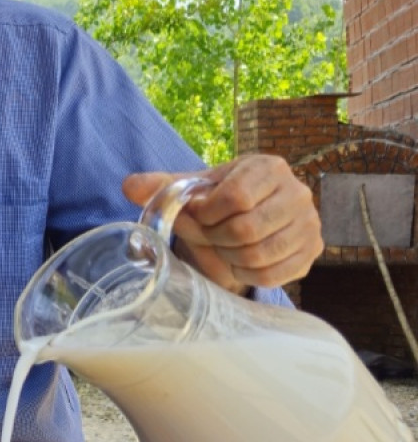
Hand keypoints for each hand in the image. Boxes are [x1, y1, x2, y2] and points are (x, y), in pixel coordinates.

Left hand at [123, 154, 320, 293]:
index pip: (236, 196)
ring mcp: (309, 224)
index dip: (207, 213)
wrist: (252, 217)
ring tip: (222, 247)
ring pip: (259, 254)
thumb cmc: (218, 200)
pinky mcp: (313, 252)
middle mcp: (297, 192)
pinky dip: (246, 274)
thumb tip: (129, 186)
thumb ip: (161, 186)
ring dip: (229, 257)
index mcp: (269, 167)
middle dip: (215, 238)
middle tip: (208, 235)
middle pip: (246, 229)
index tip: (198, 215)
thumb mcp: (193, 188)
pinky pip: (273, 274)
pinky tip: (238, 263)